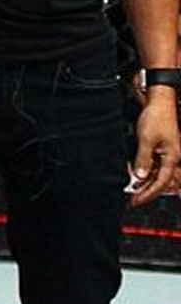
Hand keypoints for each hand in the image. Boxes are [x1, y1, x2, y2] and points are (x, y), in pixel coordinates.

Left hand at [127, 92, 178, 206]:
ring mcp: (166, 155)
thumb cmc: (157, 118)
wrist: (159, 102)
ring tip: (131, 191)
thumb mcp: (146, 140)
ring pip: (157, 175)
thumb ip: (143, 159)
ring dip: (144, 183)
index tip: (135, 200)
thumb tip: (139, 176)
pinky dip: (144, 172)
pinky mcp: (160, 150)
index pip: (160, 183)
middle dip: (146, 192)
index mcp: (172, 158)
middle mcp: (171, 159)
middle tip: (132, 200)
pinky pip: (154, 166)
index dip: (147, 194)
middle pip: (160, 182)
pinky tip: (134, 176)